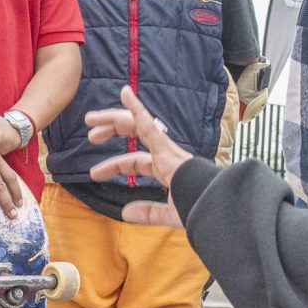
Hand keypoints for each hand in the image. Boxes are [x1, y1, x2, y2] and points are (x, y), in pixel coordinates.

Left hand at [85, 86, 193, 227]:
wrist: (217, 210)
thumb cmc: (200, 211)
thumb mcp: (168, 214)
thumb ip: (148, 212)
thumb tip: (125, 212)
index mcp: (167, 168)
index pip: (136, 161)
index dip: (114, 165)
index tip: (95, 173)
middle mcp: (167, 154)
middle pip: (135, 134)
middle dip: (112, 130)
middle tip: (91, 134)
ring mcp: (168, 150)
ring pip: (137, 125)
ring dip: (114, 119)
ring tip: (91, 119)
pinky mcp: (168, 149)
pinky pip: (150, 124)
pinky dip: (137, 108)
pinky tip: (126, 93)